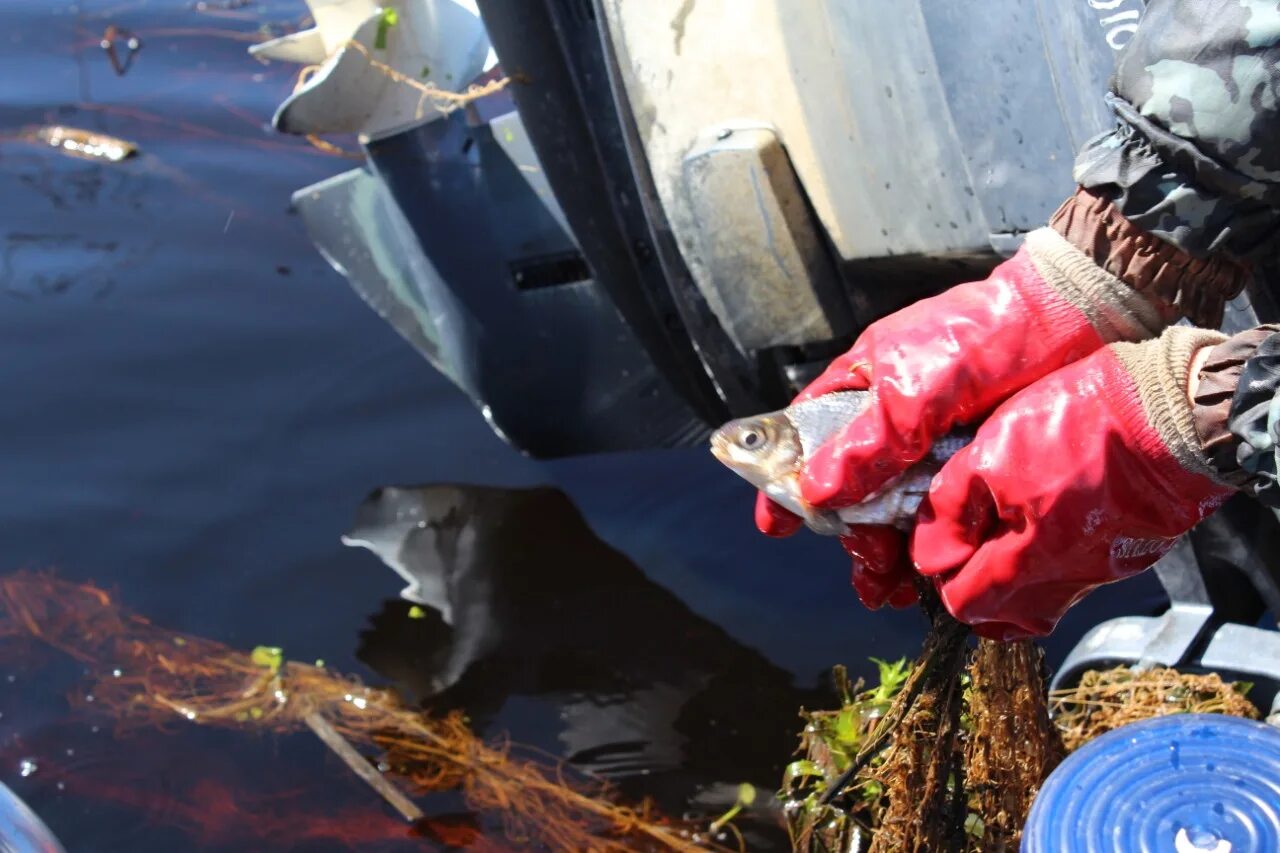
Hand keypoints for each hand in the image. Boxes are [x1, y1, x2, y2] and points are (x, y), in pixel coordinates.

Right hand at [757, 227, 1160, 595]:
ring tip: (890, 590)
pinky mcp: (970, 466)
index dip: (784, 482)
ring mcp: (930, 446)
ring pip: (892, 511)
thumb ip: (866, 444)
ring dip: (886, 552)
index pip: (804, 437)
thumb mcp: (913, 390)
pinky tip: (926, 579)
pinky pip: (936, 516)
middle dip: (849, 534)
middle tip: (864, 567)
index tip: (774, 526)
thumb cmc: (983, 338)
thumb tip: (814, 492)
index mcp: (861, 386)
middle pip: (849, 489)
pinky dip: (926, 549)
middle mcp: (890, 420)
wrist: (1076, 323)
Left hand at [911, 327, 1232, 639]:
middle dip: (977, 590)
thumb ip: (950, 510)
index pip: (967, 604)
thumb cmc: (1079, 425)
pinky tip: (1047, 519)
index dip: (944, 576)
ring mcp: (1106, 570)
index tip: (943, 542)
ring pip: (1045, 602)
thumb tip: (931, 557)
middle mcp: (1071, 580)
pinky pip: (1079, 577)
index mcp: (1031, 561)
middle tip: (969, 544)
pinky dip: (1053, 563)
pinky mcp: (1133, 553)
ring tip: (1005, 530)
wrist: (1172, 410)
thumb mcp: (991, 454)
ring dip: (1016, 580)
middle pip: (1007, 619)